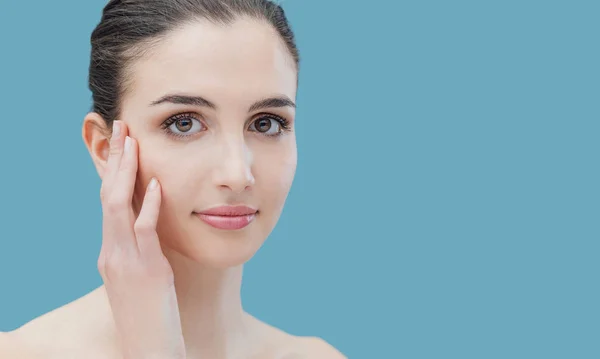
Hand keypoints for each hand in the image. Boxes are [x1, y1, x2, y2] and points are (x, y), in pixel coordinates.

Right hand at [98, 120, 185, 358]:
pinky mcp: (144, 271)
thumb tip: (150, 224)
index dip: (115, 170)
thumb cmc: (149, 313)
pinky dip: (148, 206)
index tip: (124, 142)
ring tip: (133, 143)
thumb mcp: (141, 276)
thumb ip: (141, 249)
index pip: (108, 201)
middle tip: (123, 127)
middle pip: (108, 195)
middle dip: (116, 160)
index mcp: (111, 252)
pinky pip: (144, 232)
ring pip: (117, 207)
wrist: (148, 347)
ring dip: (126, 173)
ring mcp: (124, 261)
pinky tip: (157, 185)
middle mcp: (111, 252)